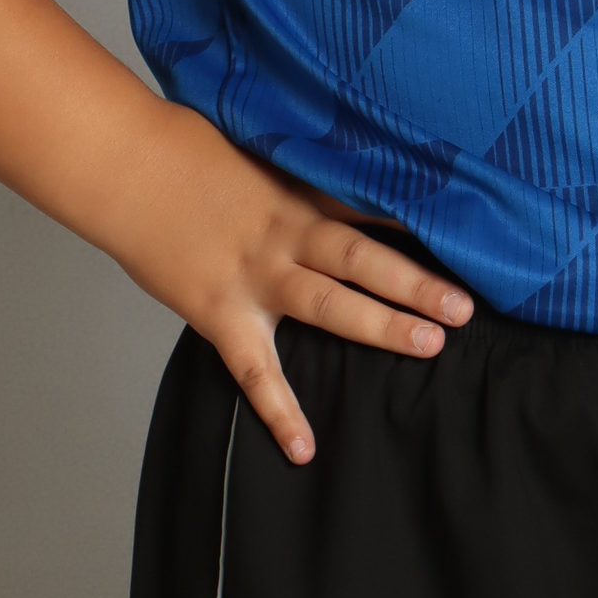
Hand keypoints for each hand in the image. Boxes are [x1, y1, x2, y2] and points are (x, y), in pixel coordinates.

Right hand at [109, 105, 472, 464]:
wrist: (126, 167)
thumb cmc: (187, 152)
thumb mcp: (259, 148)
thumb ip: (306, 171)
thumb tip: (352, 166)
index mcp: (299, 193)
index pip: (372, 207)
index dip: (422, 223)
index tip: (471, 234)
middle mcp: (286, 233)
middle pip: (364, 258)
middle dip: (418, 282)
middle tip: (467, 306)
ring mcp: (254, 275)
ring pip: (329, 303)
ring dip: (381, 324)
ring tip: (430, 345)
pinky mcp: (219, 312)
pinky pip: (255, 371)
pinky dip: (280, 411)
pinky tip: (305, 449)